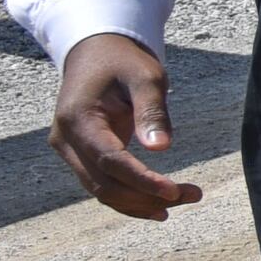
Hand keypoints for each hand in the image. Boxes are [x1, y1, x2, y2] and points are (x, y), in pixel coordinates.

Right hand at [50, 32, 201, 219]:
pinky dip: (128, 198)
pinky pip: (100, 184)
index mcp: (78, 119)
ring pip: (101, 190)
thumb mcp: (145, 76)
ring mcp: (68, 150)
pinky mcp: (79, 155)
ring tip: (184, 201)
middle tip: (194, 195)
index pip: (110, 161)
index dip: (142, 180)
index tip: (175, 191)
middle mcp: (65, 140)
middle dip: (147, 196)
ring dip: (140, 202)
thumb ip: (152, 110)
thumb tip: (160, 148)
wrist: (94, 53)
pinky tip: (157, 207)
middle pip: (104, 183)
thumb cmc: (123, 62)